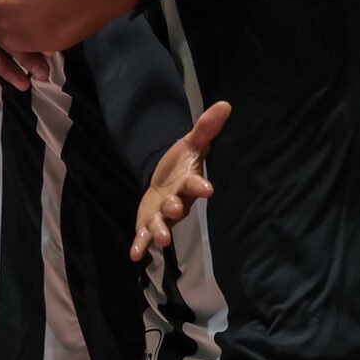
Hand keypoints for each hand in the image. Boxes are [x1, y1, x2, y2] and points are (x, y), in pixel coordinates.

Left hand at [131, 101, 229, 260]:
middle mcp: (178, 202)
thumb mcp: (190, 143)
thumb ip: (205, 128)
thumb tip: (225, 104)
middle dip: (176, 209)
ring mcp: (163, 215)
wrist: (164, 180)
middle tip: (174, 209)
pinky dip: (140, 244)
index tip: (208, 190)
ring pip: (163, 225)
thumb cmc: (180, 164)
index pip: (196, 184)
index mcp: (188, 183)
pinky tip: (134, 254)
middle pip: (178, 206)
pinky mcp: (149, 223)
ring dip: (161, 232)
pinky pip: (145, 235)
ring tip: (161, 240)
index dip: (200, 186)